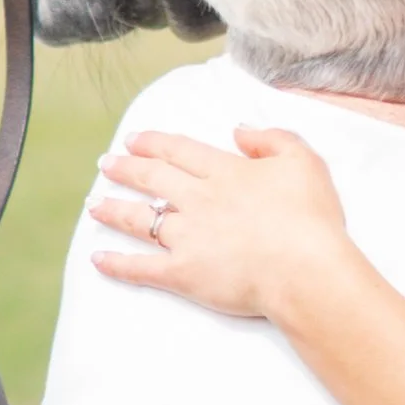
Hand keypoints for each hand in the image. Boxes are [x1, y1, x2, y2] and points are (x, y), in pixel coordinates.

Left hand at [90, 126, 352, 327]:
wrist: (304, 269)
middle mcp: (198, 200)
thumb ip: (271, 139)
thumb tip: (238, 130)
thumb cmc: (310, 218)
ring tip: (94, 204)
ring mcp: (186, 237)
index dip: (154, 143)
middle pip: (152, 179)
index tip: (134, 139)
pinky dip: (117, 264)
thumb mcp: (303, 161)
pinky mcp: (183, 274)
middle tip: (106, 163)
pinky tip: (97, 259)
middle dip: (125, 169)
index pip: (180, 151)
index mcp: (224, 172)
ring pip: (139, 219)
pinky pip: (141, 268)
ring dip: (113, 209)